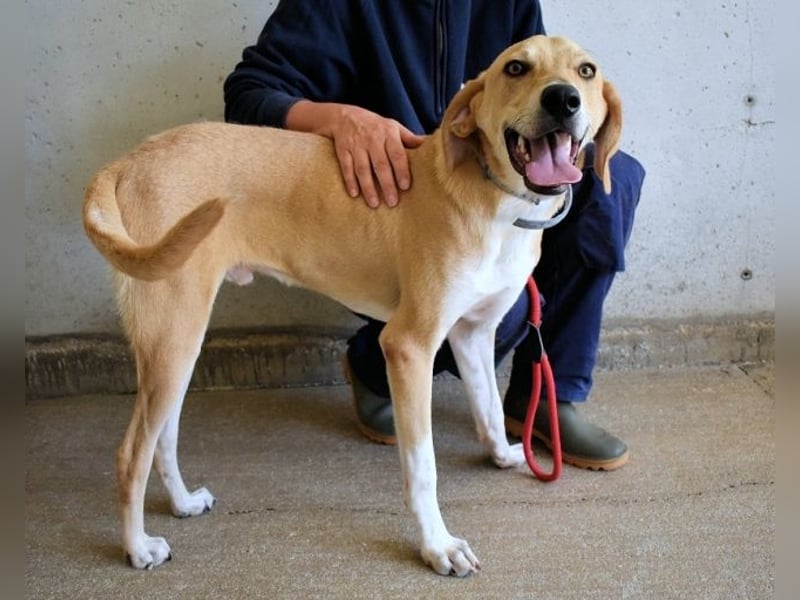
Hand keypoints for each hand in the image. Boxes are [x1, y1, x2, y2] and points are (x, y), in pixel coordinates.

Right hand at [287, 101, 424, 207]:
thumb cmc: (376, 126)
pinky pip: (346, 167)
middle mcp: (372, 139)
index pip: (397, 154)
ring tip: (374, 203)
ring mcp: (356, 145)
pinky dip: (350, 180)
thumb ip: (411, 139)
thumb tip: (432, 145)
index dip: (401, 170)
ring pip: (363, 168)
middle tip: (392, 202)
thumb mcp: (394, 128)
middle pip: (381, 164)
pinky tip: (354, 194)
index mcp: (389, 134)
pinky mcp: (343, 150)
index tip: (405, 186)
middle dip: (387, 184)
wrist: (345, 116)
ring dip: (368, 187)